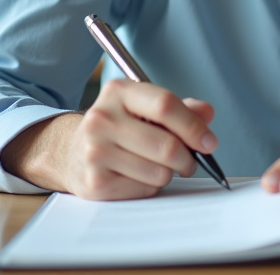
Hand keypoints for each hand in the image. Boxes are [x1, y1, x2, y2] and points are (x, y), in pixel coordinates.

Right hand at [0, 79, 217, 199]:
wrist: (70, 152)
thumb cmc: (118, 128)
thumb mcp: (143, 108)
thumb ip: (179, 109)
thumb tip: (207, 113)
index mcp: (118, 91)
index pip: (165, 105)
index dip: (194, 126)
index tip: (209, 142)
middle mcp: (102, 118)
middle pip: (166, 145)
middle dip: (188, 158)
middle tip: (190, 162)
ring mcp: (95, 151)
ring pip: (159, 171)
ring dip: (168, 173)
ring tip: (157, 166)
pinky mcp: (95, 182)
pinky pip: (145, 189)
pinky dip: (150, 186)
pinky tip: (137, 176)